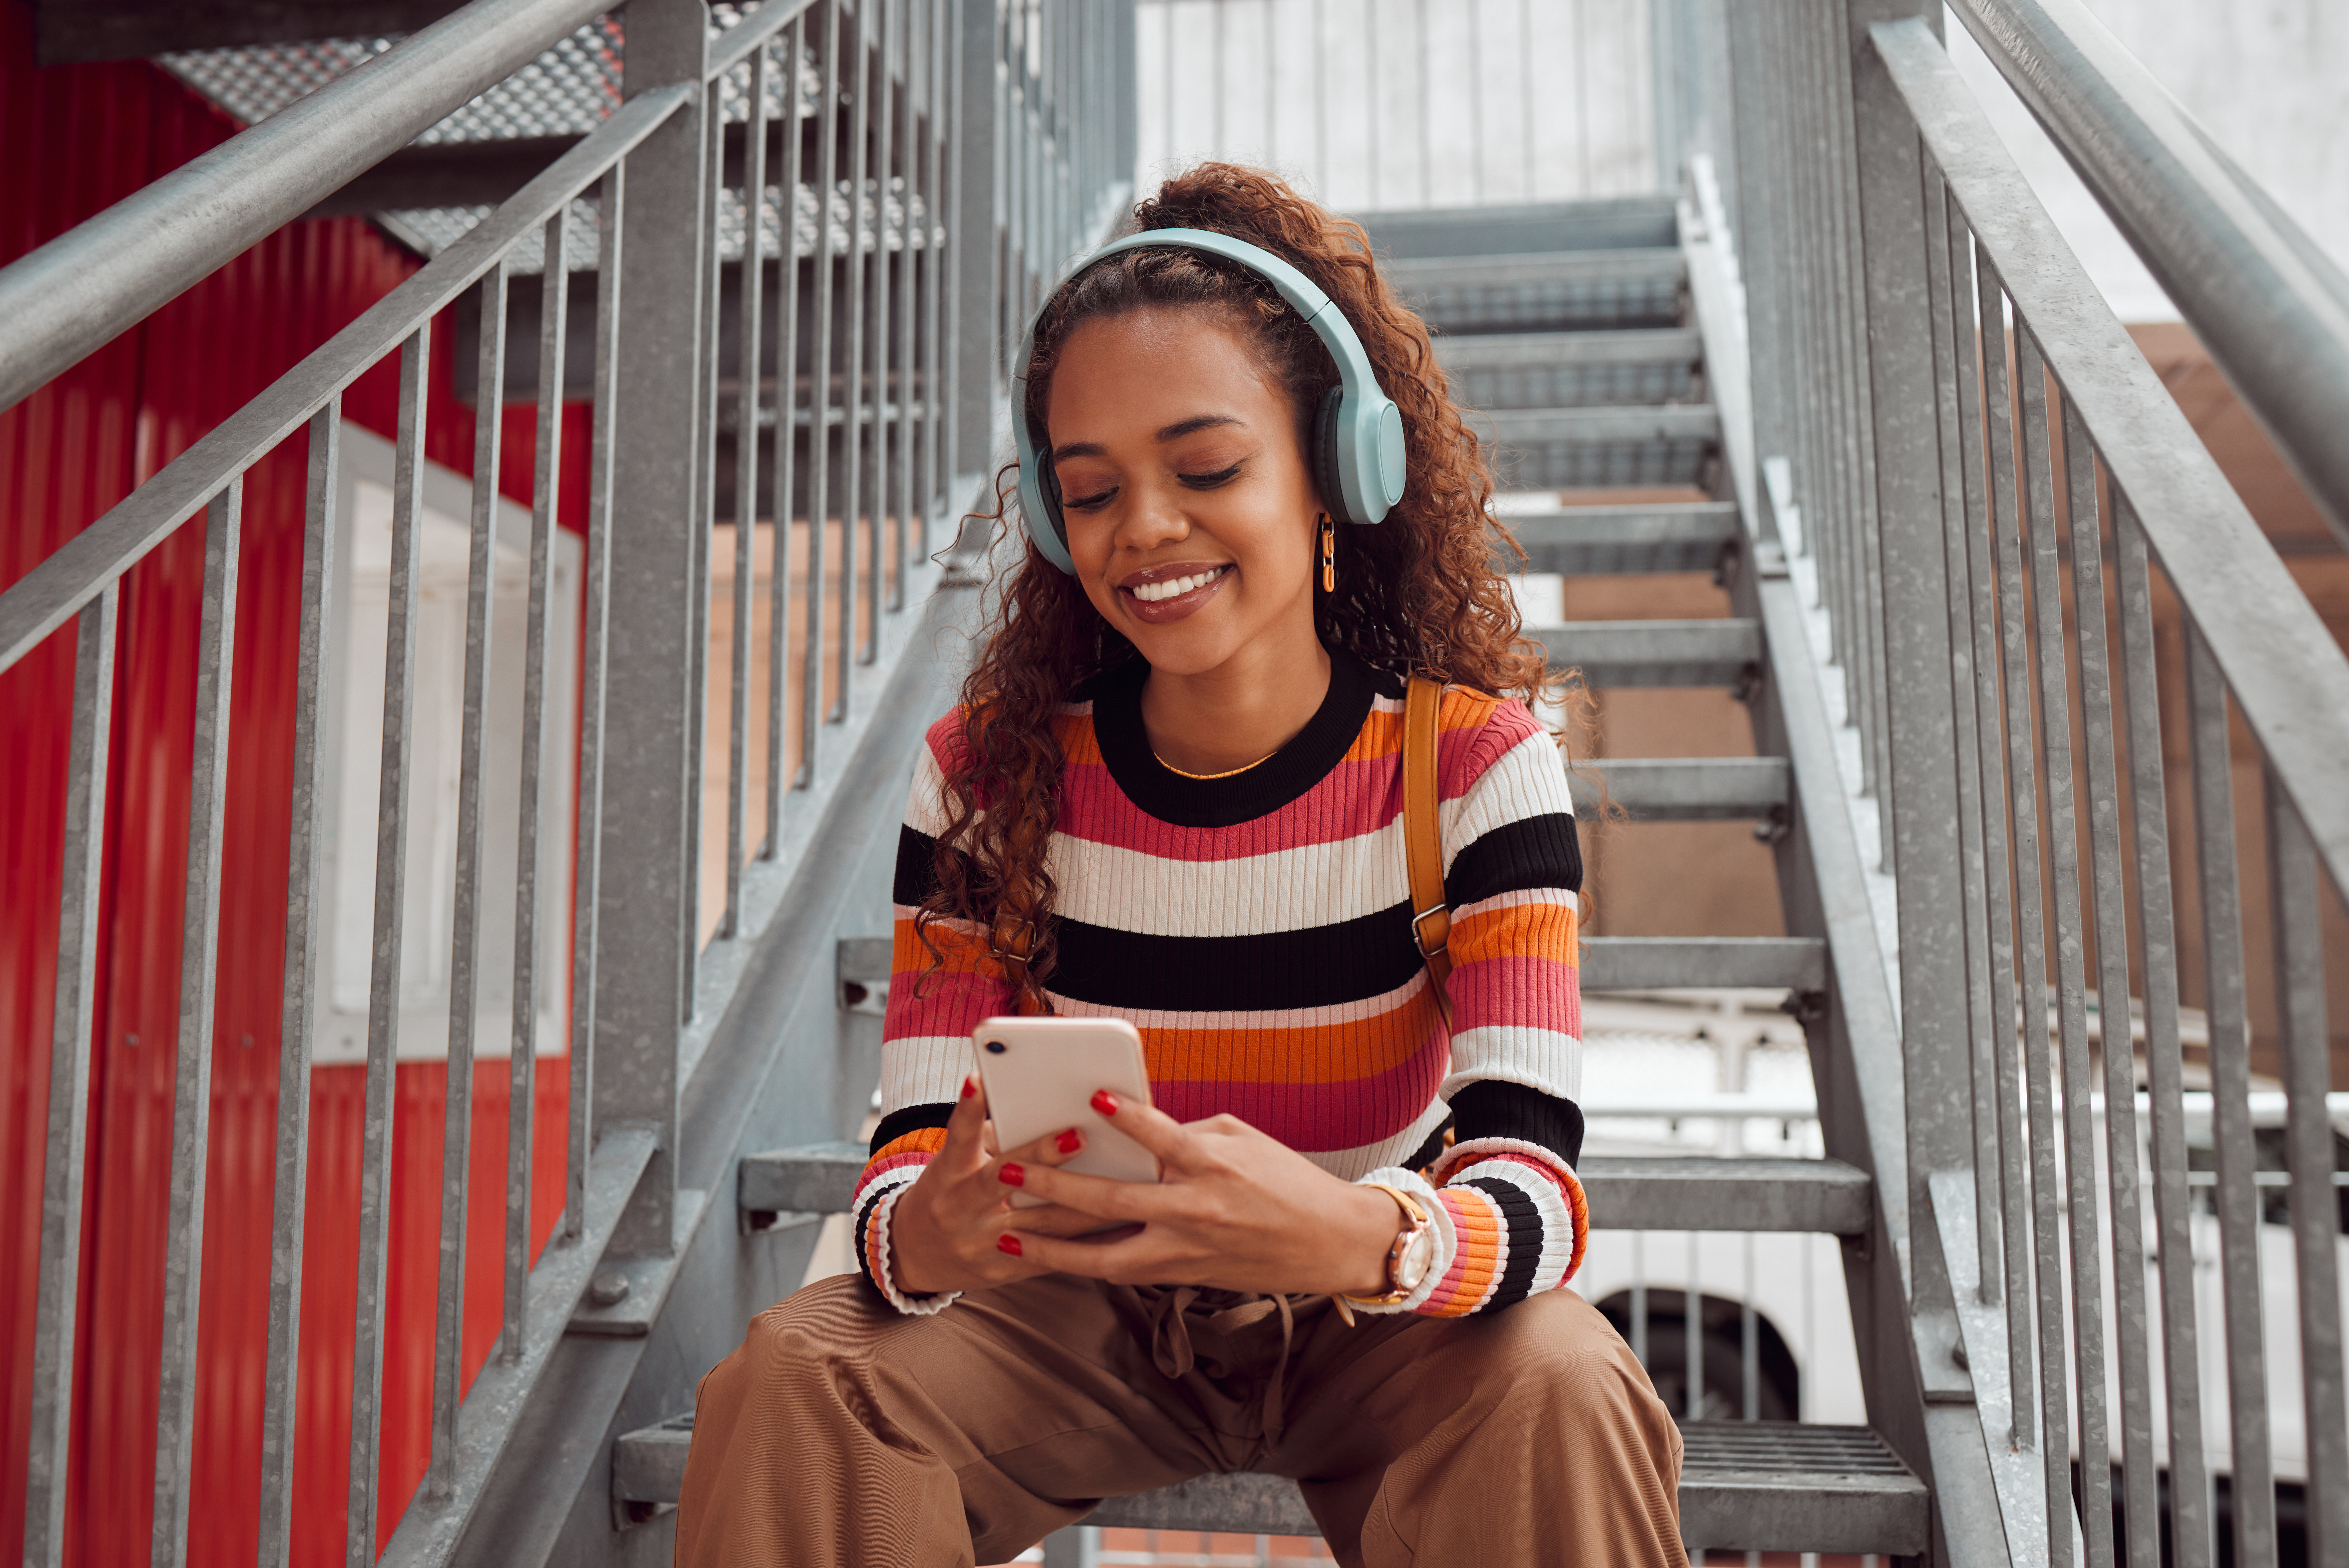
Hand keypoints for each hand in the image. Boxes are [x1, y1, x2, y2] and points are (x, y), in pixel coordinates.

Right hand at [887, 1076, 1116, 1296]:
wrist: (917, 1255)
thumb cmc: (948, 1191)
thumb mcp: (955, 1162)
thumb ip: (991, 1138)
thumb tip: (1043, 1106)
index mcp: (948, 1174)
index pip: (958, 1137)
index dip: (968, 1110)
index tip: (978, 1080)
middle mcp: (960, 1209)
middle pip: (1000, 1181)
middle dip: (1041, 1158)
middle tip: (1080, 1136)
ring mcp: (983, 1244)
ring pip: (1040, 1224)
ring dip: (1082, 1204)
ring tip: (1121, 1182)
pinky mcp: (1005, 1272)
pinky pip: (1053, 1257)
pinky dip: (1088, 1243)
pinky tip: (1123, 1228)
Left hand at [999, 1092, 1407, 1296]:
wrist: (1328, 1242)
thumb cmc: (1286, 1180)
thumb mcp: (1241, 1139)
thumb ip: (1187, 1135)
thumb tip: (1137, 1131)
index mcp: (1214, 1166)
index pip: (1162, 1137)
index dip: (1127, 1116)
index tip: (1091, 1097)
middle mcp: (1195, 1211)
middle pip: (1112, 1201)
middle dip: (1053, 1185)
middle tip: (1006, 1169)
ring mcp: (1187, 1250)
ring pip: (1106, 1257)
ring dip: (1052, 1249)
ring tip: (1008, 1237)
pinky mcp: (1186, 1276)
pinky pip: (1126, 1271)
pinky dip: (1087, 1264)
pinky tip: (1052, 1256)